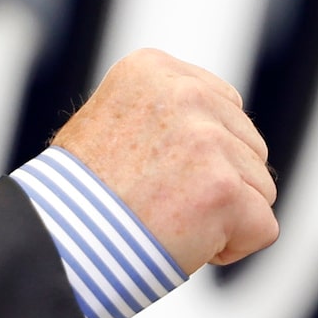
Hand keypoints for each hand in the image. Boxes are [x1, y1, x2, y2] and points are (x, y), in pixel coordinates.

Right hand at [51, 50, 278, 274]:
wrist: (54, 242)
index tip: (152, 173)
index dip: (198, 154)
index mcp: (154, 69)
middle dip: (215, 184)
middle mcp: (185, 94)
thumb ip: (164, 113)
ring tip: (164, 222)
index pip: (224, 109)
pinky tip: (184, 244)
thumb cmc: (75, 198)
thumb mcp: (109, 121)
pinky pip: (263, 228)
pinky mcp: (225, 189)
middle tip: (156, 204)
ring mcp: (207, 140)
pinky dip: (231, 248)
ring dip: (222, 216)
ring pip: (258, 188)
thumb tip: (217, 126)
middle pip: (248, 147)